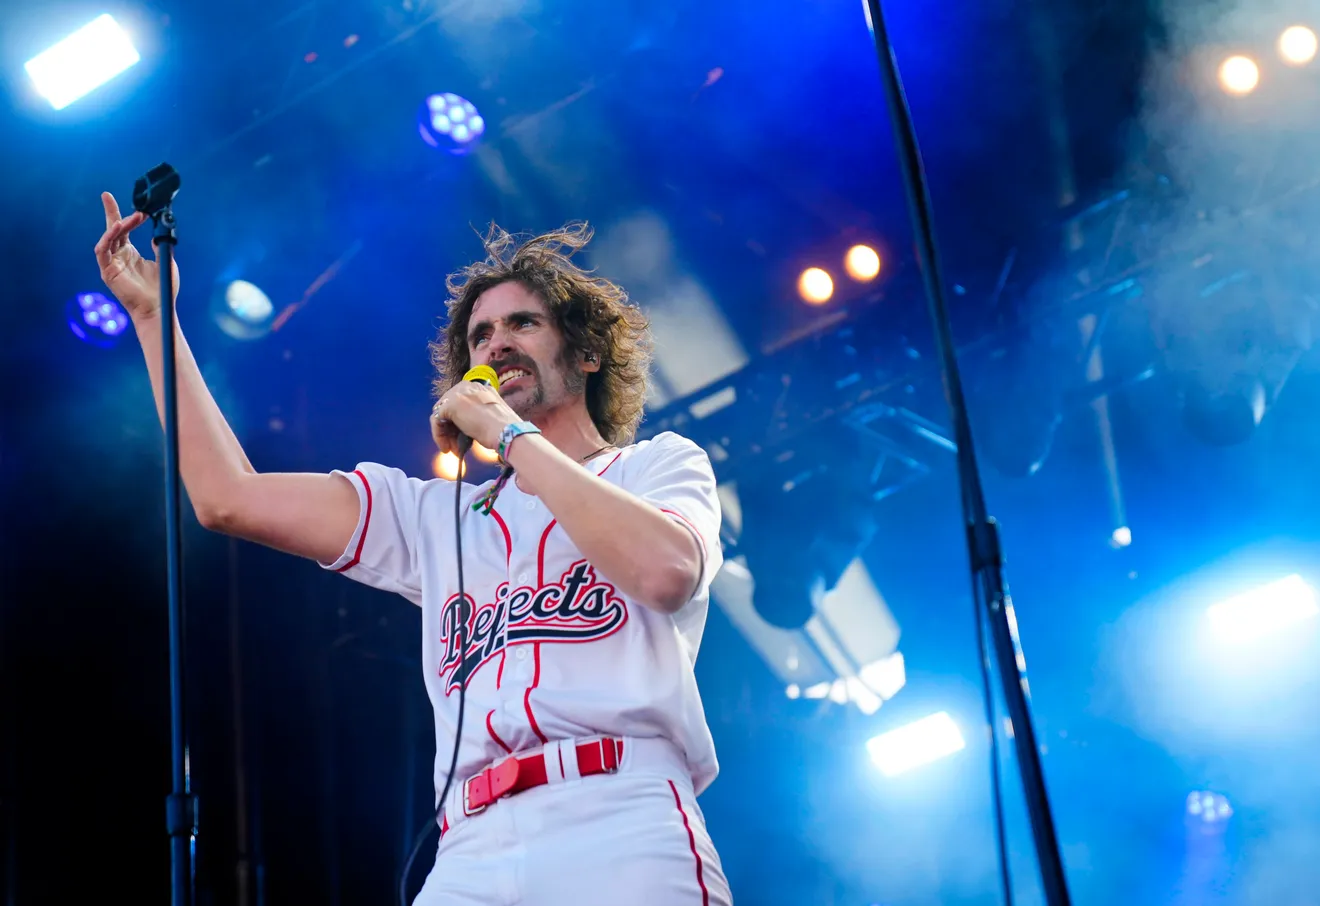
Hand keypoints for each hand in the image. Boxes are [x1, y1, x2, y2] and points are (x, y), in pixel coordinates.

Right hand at [93, 192, 179, 321]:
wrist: (158, 307)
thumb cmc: (163, 288)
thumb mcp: (164, 261)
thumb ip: (159, 246)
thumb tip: (156, 234)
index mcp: (130, 253)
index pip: (122, 229)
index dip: (119, 213)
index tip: (119, 200)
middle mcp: (119, 256)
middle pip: (112, 229)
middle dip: (110, 211)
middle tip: (109, 197)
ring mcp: (112, 263)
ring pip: (108, 237)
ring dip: (117, 225)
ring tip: (131, 217)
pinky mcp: (107, 271)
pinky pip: (102, 250)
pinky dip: (107, 237)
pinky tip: (117, 227)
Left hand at [430, 381, 518, 456]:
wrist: (507, 432)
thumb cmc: (504, 429)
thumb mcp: (490, 416)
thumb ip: (476, 415)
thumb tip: (462, 426)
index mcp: (479, 387)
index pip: (459, 403)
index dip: (457, 423)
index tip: (461, 438)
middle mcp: (467, 386)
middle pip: (448, 408)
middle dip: (450, 430)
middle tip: (455, 447)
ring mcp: (457, 394)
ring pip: (441, 414)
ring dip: (445, 435)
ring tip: (453, 450)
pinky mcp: (450, 405)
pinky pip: (436, 420)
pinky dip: (438, 436)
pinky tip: (447, 448)